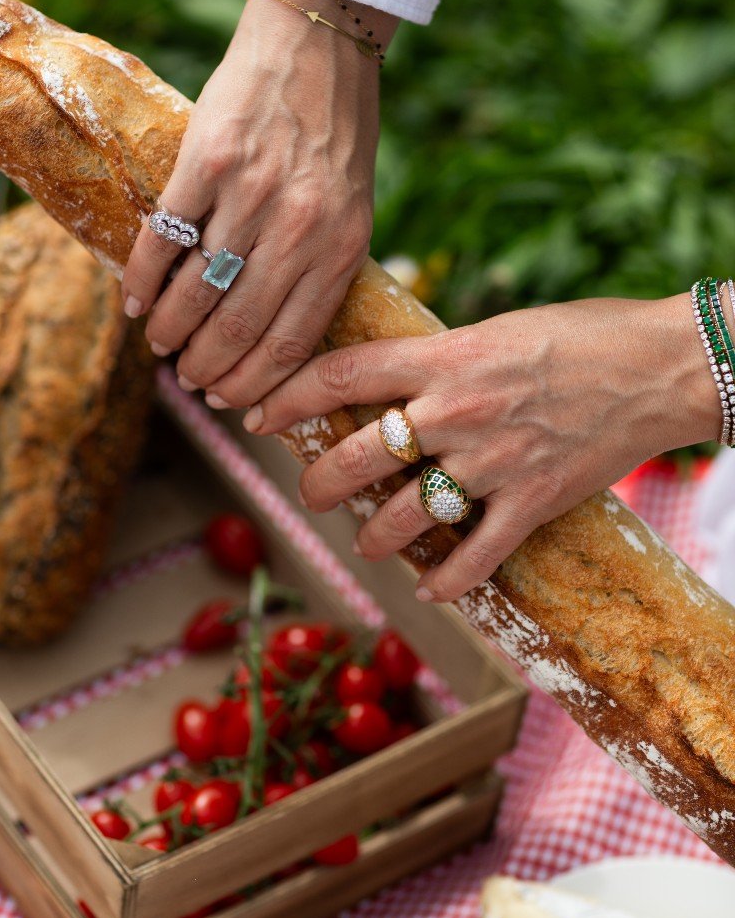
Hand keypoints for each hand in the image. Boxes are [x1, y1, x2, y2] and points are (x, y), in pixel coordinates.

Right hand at [120, 0, 398, 407]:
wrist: (318, 43)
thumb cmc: (336, 134)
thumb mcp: (352, 207)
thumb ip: (324, 266)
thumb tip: (278, 335)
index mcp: (341, 246)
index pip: (292, 341)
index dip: (256, 384)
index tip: (232, 402)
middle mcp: (299, 227)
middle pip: (241, 326)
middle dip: (210, 367)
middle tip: (190, 381)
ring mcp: (252, 193)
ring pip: (200, 289)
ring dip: (174, 330)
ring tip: (161, 347)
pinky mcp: (208, 159)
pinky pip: (166, 237)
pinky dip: (146, 280)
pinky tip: (137, 304)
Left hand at [242, 294, 720, 601]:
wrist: (659, 366)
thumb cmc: (582, 333)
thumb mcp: (496, 329)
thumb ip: (442, 358)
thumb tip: (396, 377)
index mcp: (444, 357)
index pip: (340, 375)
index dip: (286, 395)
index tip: (257, 413)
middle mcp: (456, 411)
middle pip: (358, 456)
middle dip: (319, 482)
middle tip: (310, 492)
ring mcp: (492, 461)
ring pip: (404, 514)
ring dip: (373, 537)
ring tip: (366, 543)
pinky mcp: (532, 502)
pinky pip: (474, 556)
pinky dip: (446, 580)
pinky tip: (430, 588)